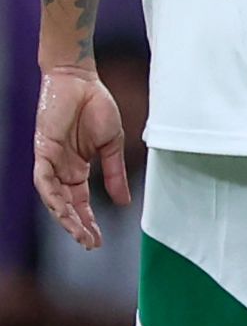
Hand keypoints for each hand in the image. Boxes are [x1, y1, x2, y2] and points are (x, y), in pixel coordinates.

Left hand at [33, 64, 126, 251]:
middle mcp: (61, 170)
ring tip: (79, 233)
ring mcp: (50, 162)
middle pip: (66, 206)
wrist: (81, 81)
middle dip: (77, 227)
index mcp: (78, 169)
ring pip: (53, 198)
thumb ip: (115, 174)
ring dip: (65, 217)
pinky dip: (52, 195)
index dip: (88, 222)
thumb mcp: (112, 145)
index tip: (98, 241)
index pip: (80, 204)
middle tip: (90, 244)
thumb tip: (123, 202)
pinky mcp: (43, 151)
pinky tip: (63, 209)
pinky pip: (43, 180)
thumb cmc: (96, 107)